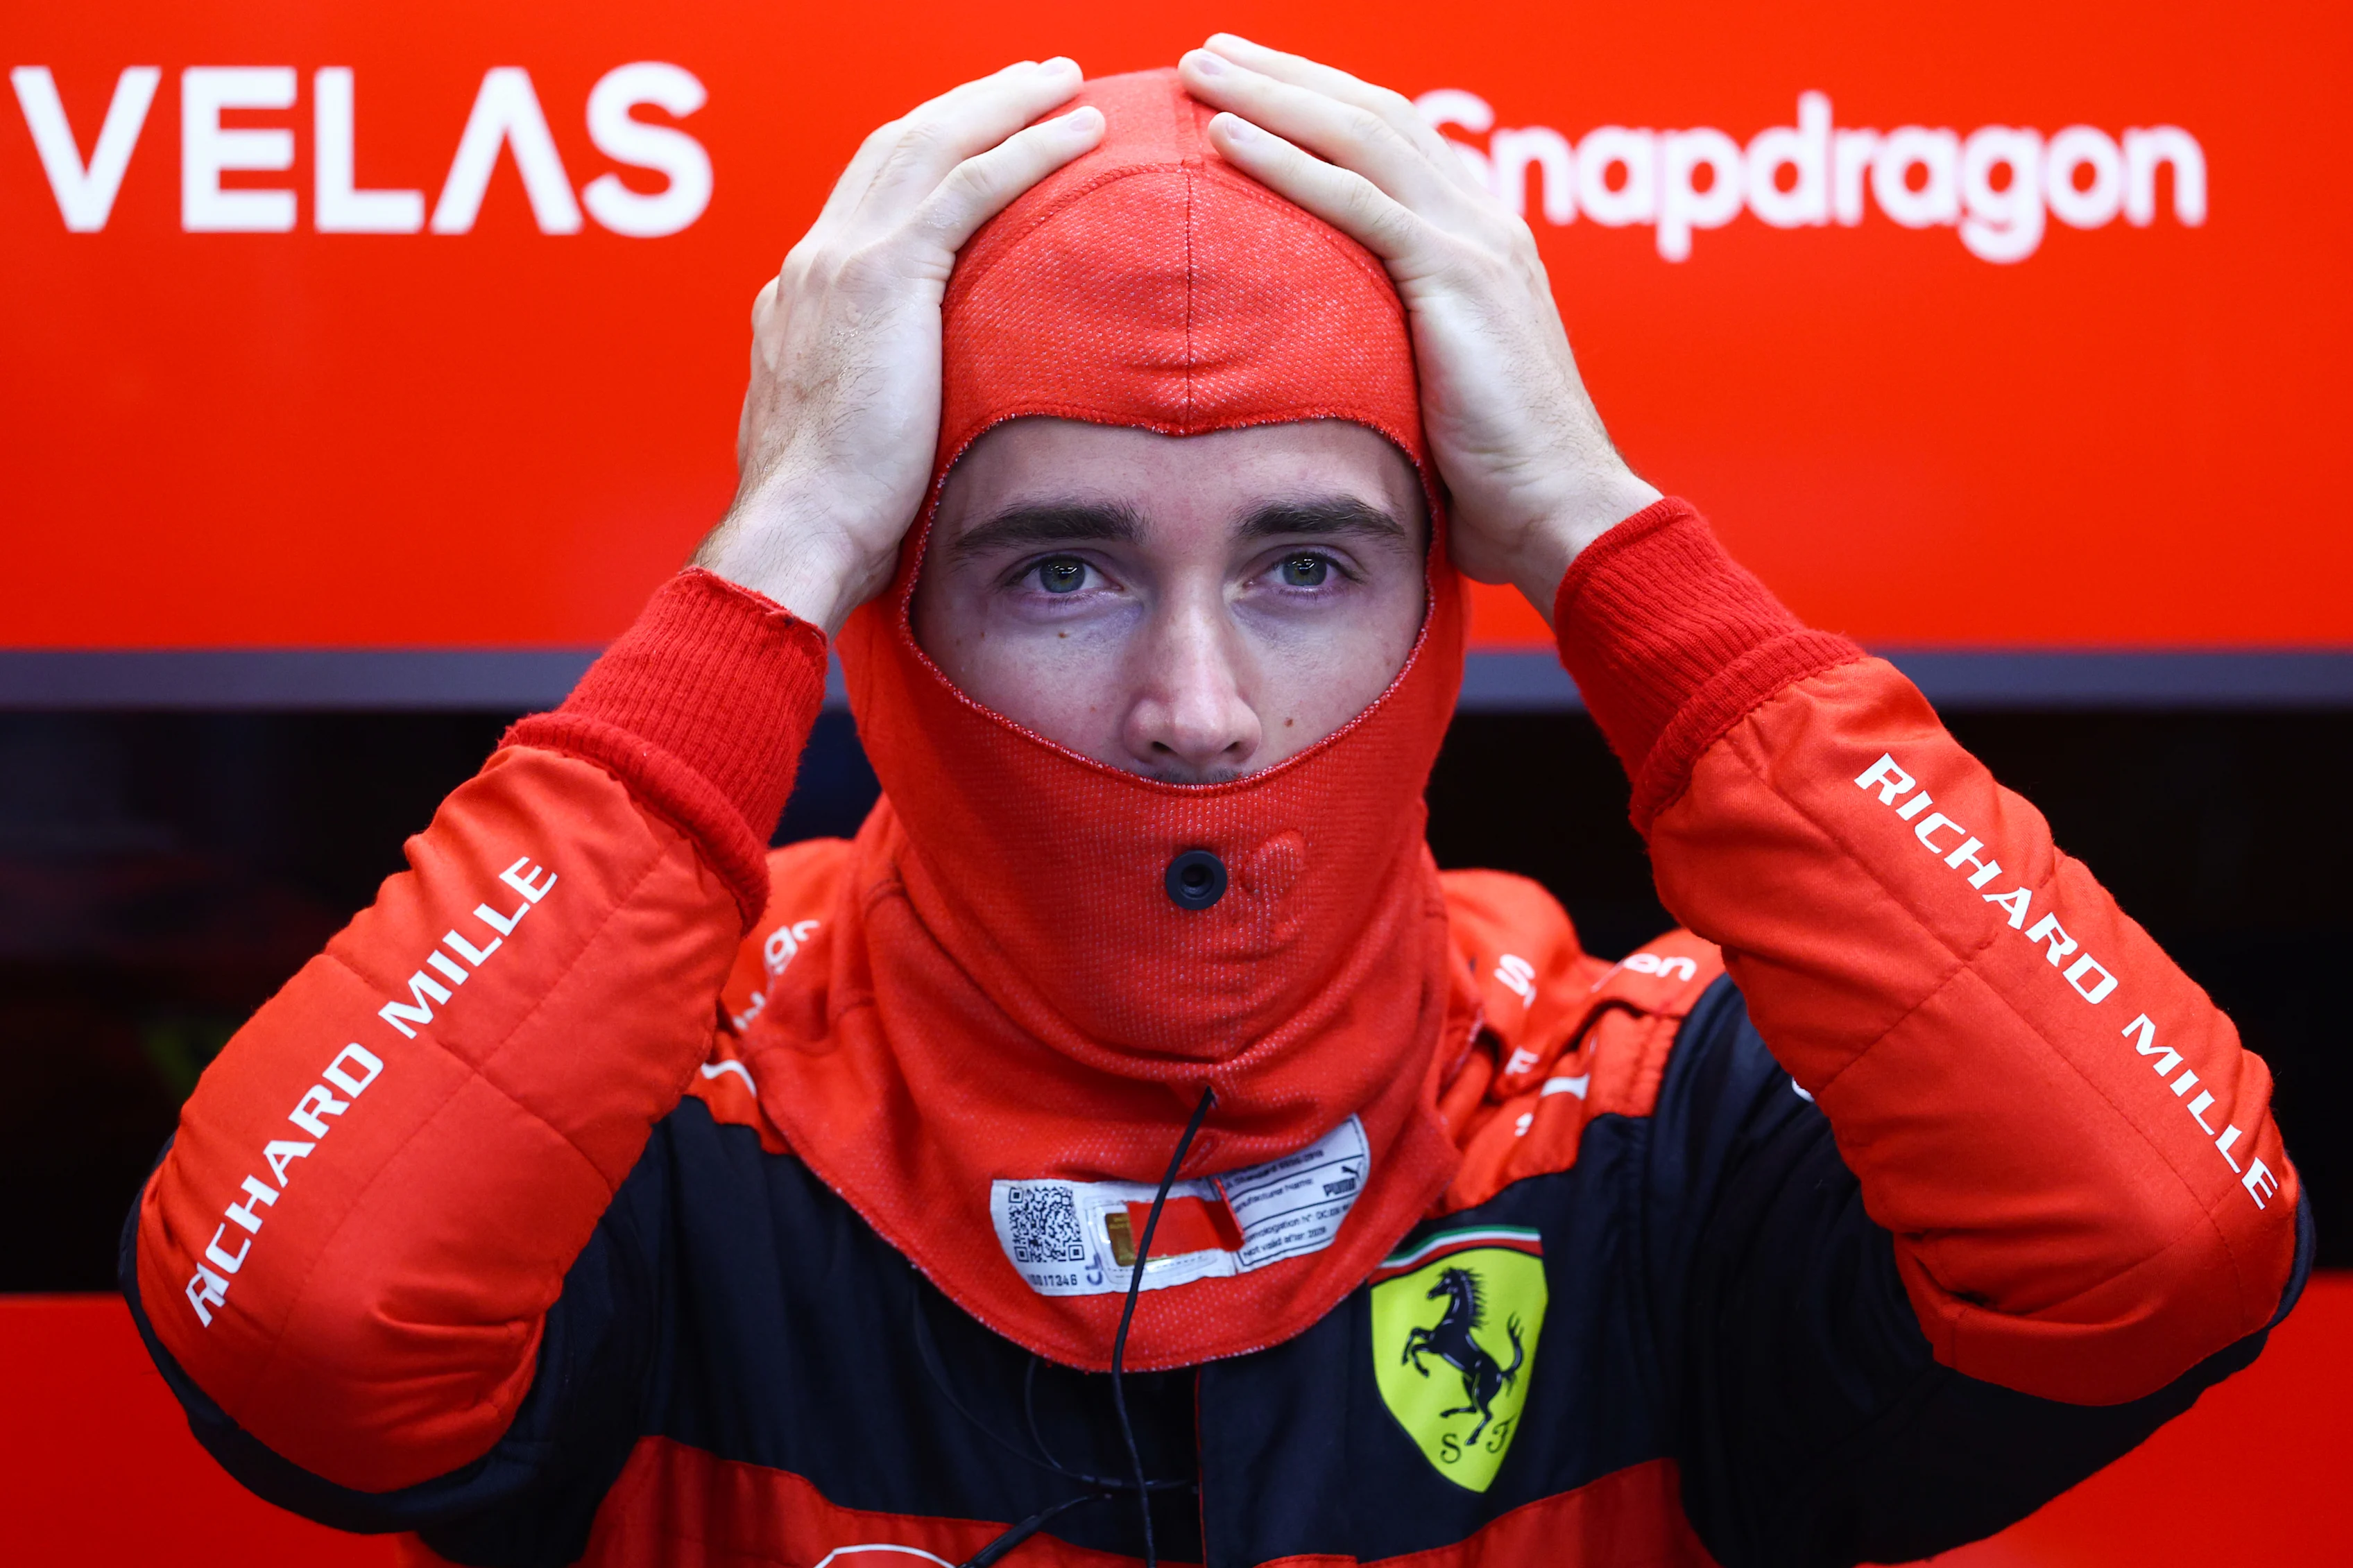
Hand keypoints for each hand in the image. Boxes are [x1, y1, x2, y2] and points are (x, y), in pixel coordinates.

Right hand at [692, 60, 1104, 633]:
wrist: (799, 528)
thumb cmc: (834, 516)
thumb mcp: (848, 436)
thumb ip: (875, 396)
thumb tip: (917, 412)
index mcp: (801, 295)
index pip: (869, 193)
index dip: (928, 150)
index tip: (980, 133)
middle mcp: (813, 262)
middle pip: (898, 145)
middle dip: (968, 103)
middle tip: (1032, 79)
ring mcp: (840, 261)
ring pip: (931, 144)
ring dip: (1003, 103)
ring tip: (1063, 81)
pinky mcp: (883, 278)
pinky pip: (968, 187)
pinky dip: (1025, 149)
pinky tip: (1075, 132)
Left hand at [1177, 37, 1660, 620]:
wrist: (1560, 510)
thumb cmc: (1492, 477)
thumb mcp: (1435, 389)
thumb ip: (1392, 346)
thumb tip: (1319, 364)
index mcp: (1483, 237)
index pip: (1393, 140)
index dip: (1319, 102)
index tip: (1248, 85)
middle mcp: (1484, 218)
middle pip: (1372, 114)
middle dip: (1286, 75)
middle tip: (1209, 52)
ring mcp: (1475, 240)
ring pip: (1360, 137)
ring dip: (1273, 96)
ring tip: (1201, 71)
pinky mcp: (1456, 277)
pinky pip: (1356, 201)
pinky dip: (1286, 163)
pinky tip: (1227, 139)